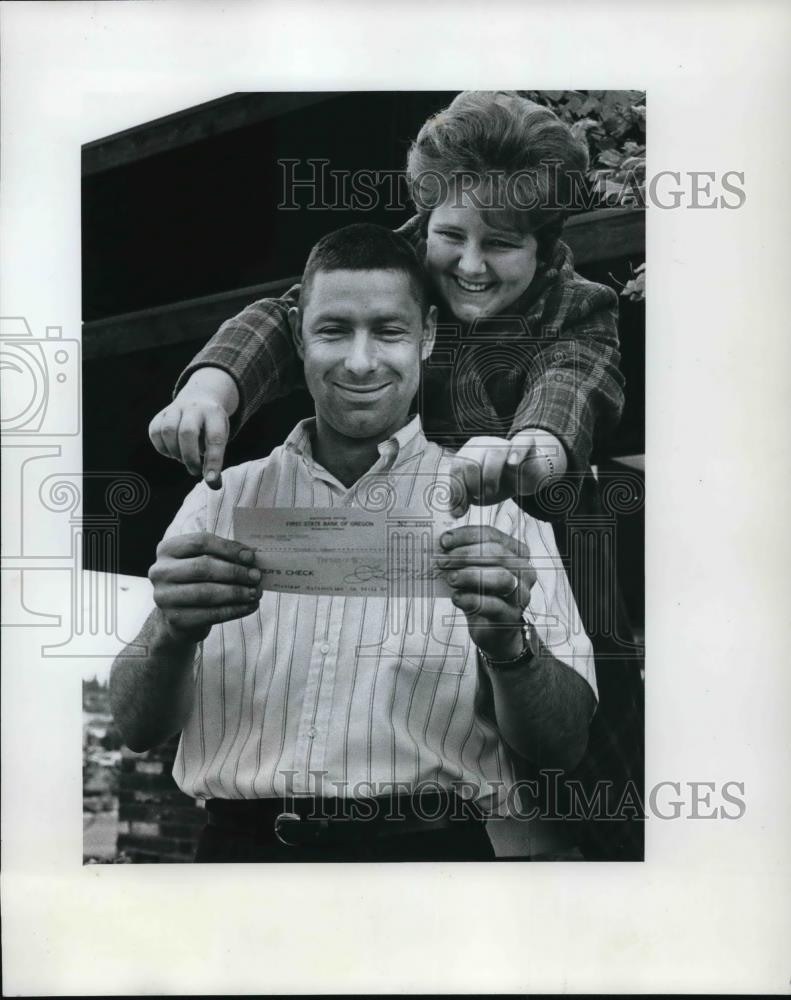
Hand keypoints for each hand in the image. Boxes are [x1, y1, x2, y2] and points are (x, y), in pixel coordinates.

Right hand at [148, 369, 238, 489]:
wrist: (200, 399)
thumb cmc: (212, 428)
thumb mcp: (220, 440)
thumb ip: (215, 462)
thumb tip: (214, 486)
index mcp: (215, 415)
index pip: (215, 439)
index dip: (213, 461)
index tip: (211, 480)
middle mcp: (194, 408)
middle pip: (187, 432)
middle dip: (189, 457)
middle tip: (194, 471)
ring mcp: (175, 408)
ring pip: (168, 431)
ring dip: (174, 452)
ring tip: (183, 458)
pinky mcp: (160, 414)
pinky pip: (155, 433)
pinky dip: (162, 448)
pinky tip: (173, 451)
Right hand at [149, 532, 262, 642]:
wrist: (179, 616)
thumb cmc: (197, 582)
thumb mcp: (204, 562)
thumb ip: (223, 556)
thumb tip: (251, 556)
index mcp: (167, 549)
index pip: (200, 542)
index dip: (228, 548)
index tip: (251, 556)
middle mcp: (160, 572)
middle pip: (202, 568)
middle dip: (234, 572)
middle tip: (256, 576)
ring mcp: (164, 597)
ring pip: (206, 593)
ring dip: (237, 592)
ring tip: (255, 592)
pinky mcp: (175, 619)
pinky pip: (210, 614)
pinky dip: (234, 610)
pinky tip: (249, 606)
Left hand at [436, 524, 536, 660]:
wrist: (494, 630)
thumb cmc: (483, 593)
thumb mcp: (475, 570)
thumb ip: (464, 557)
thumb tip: (441, 546)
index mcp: (516, 552)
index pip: (492, 535)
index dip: (467, 536)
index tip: (444, 541)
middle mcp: (524, 571)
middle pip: (497, 554)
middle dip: (466, 555)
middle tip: (442, 560)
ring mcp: (521, 595)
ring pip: (501, 578)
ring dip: (471, 575)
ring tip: (450, 578)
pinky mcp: (511, 617)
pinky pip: (493, 605)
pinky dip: (472, 600)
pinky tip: (456, 598)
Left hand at [448, 430, 565, 516]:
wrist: (527, 477)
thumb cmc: (500, 483)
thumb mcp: (479, 493)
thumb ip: (464, 499)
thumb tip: (454, 512)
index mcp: (469, 451)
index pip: (456, 468)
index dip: (457, 491)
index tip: (461, 510)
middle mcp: (485, 443)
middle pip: (471, 461)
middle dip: (472, 484)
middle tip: (479, 497)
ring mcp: (506, 443)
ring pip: (494, 452)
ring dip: (490, 476)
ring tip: (492, 490)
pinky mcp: (526, 445)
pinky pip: (522, 441)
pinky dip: (516, 452)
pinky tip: (512, 464)